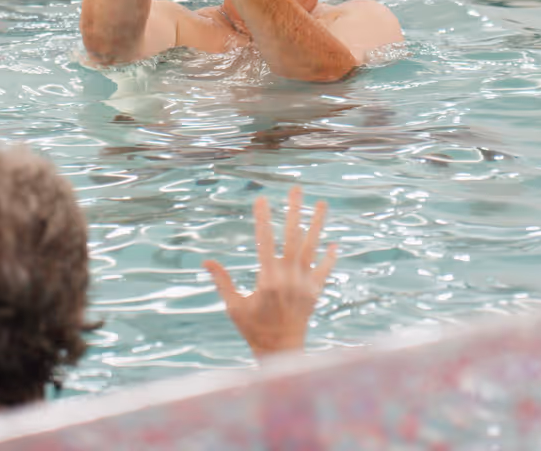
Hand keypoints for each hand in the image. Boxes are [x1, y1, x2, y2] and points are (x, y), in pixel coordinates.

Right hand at [204, 187, 336, 357]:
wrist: (281, 353)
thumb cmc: (253, 330)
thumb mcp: (234, 307)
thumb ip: (223, 282)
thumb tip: (206, 261)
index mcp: (267, 279)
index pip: (264, 241)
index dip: (263, 219)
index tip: (261, 198)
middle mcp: (288, 277)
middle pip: (293, 237)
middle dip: (294, 211)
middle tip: (296, 189)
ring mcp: (305, 283)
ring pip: (313, 247)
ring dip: (318, 224)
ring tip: (322, 203)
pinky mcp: (316, 292)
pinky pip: (324, 270)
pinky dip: (329, 257)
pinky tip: (334, 243)